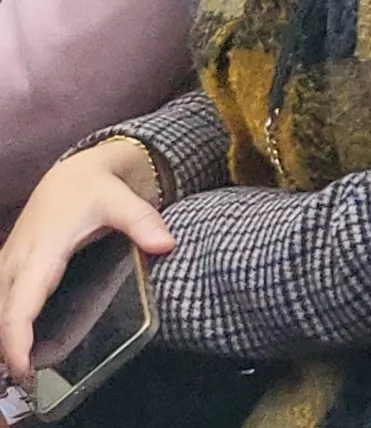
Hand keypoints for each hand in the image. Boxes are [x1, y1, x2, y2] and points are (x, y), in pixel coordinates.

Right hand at [0, 143, 170, 382]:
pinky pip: (1, 304)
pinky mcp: (9, 271)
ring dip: (4, 340)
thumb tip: (167, 245)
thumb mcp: (122, 200)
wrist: (71, 173)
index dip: (16, 341)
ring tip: (24, 371)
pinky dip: (5, 326)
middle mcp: (16, 265)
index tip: (24, 369)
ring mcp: (8, 268)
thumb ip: (143, 223)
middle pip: (1, 317)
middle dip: (7, 351)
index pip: (19, 306)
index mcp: (40, 254)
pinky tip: (19, 348)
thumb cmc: (95, 189)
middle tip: (28, 383)